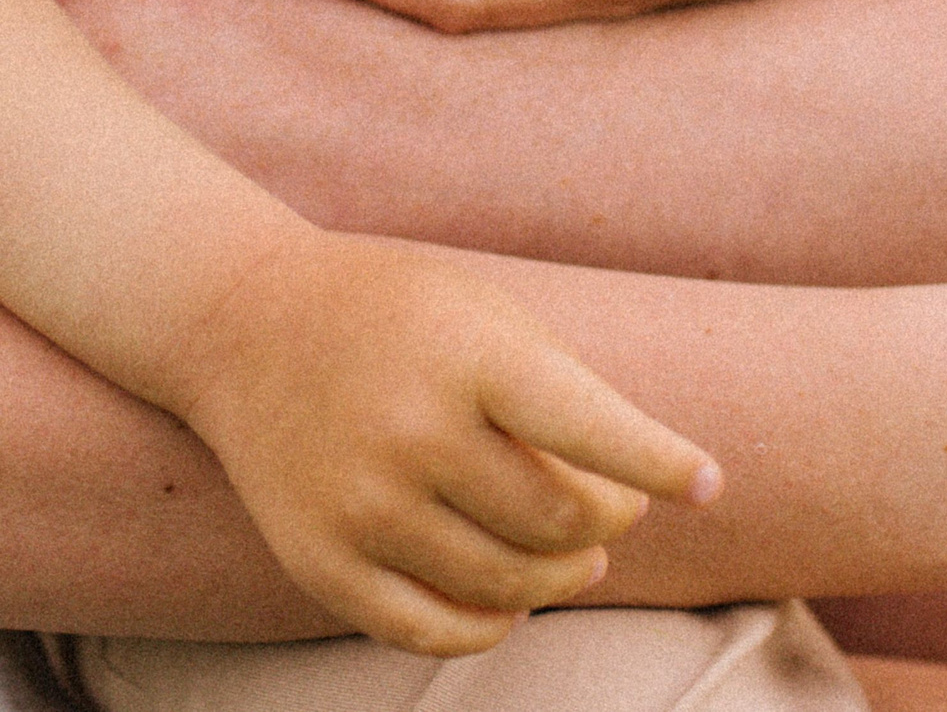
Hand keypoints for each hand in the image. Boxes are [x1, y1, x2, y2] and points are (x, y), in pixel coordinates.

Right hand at [173, 231, 720, 655]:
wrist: (239, 325)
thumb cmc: (390, 315)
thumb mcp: (482, 314)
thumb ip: (561, 395)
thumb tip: (639, 499)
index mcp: (463, 356)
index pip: (591, 429)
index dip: (660, 464)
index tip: (707, 484)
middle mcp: (410, 431)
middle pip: (561, 521)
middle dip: (607, 519)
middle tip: (610, 505)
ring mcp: (360, 503)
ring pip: (510, 587)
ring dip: (560, 576)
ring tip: (570, 553)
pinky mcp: (321, 560)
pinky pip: (434, 632)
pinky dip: (490, 626)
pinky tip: (507, 599)